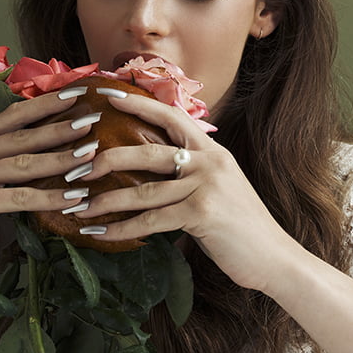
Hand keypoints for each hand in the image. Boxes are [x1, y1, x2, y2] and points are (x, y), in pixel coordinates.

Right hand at [0, 88, 98, 286]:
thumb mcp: (4, 180)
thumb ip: (23, 157)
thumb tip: (72, 135)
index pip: (14, 115)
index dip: (45, 103)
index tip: (76, 93)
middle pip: (23, 136)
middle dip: (60, 127)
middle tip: (91, 120)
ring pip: (25, 164)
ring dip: (62, 159)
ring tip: (91, 154)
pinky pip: (23, 197)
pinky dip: (53, 197)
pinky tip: (78, 196)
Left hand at [75, 93, 289, 291]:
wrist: (275, 257)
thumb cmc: (241, 226)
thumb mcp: (219, 187)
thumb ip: (191, 174)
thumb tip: (152, 174)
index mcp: (212, 150)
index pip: (171, 116)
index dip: (139, 103)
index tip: (108, 95)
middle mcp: (209, 161)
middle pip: (148, 150)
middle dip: (107, 158)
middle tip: (77, 167)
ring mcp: (207, 185)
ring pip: (144, 189)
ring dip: (106, 200)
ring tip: (78, 208)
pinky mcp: (202, 212)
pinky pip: (152, 220)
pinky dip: (123, 229)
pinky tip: (102, 234)